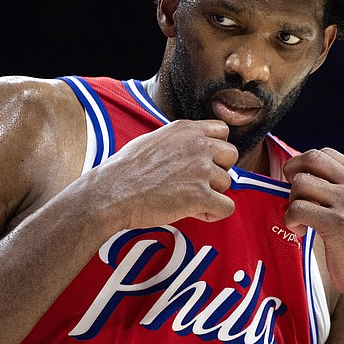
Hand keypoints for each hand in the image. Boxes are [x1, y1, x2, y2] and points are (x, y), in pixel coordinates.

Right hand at [91, 119, 237, 230]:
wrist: (112, 192)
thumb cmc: (125, 170)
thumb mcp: (153, 139)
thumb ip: (178, 140)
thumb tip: (189, 149)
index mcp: (186, 129)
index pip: (222, 130)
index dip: (216, 149)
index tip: (204, 161)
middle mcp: (197, 145)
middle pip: (231, 155)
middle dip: (218, 170)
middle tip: (199, 182)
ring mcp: (201, 170)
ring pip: (227, 183)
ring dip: (212, 193)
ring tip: (188, 200)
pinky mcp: (200, 195)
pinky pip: (226, 207)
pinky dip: (214, 213)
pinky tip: (196, 213)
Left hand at [283, 148, 343, 300]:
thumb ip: (337, 183)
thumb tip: (296, 168)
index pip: (325, 153)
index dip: (304, 164)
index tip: (298, 182)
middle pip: (311, 159)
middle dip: (291, 172)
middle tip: (290, 194)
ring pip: (300, 183)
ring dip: (292, 201)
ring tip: (300, 219)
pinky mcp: (337, 223)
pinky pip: (297, 208)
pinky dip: (291, 219)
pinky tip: (301, 231)